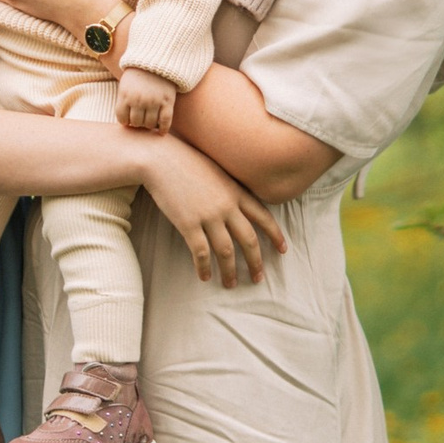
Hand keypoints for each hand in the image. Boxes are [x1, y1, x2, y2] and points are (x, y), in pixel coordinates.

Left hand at [114, 71, 176, 135]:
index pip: (122, 119)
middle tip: (141, 118)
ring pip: (149, 124)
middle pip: (136, 123)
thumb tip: (125, 124)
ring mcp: (154, 101)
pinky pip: (165, 121)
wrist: (158, 59)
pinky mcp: (168, 101)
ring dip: (149, 125)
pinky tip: (161, 132)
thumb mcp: (125, 85)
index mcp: (126, 95)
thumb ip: (124, 101)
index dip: (125, 121)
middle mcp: (139, 100)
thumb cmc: (138, 74)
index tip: (129, 119)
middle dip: (137, 123)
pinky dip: (163, 129)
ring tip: (150, 120)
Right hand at [137, 138, 286, 286]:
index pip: (264, 217)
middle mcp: (227, 205)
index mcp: (236, 191)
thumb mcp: (216, 171)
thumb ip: (229, 189)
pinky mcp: (188, 224)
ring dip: (230, 271)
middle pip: (249, 240)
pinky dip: (204, 267)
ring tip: (231, 284)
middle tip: (258, 278)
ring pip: (226, 251)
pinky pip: (201, 253)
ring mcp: (208, 215)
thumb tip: (236, 206)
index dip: (275, 235)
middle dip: (256, 262)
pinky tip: (205, 277)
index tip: (283, 250)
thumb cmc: (186, 161)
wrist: (161, 158)